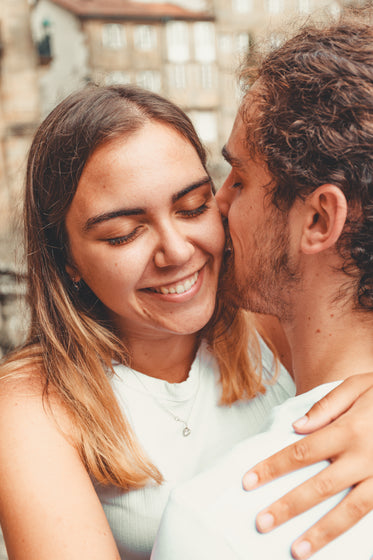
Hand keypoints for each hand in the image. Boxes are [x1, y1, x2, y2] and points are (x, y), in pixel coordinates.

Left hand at [242, 373, 372, 558]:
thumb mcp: (359, 386)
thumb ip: (328, 405)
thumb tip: (297, 427)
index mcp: (349, 430)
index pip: (301, 452)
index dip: (273, 468)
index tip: (248, 481)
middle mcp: (363, 457)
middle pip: (319, 486)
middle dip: (289, 506)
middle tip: (262, 523)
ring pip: (349, 510)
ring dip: (322, 532)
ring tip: (298, 551)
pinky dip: (354, 530)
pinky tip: (337, 545)